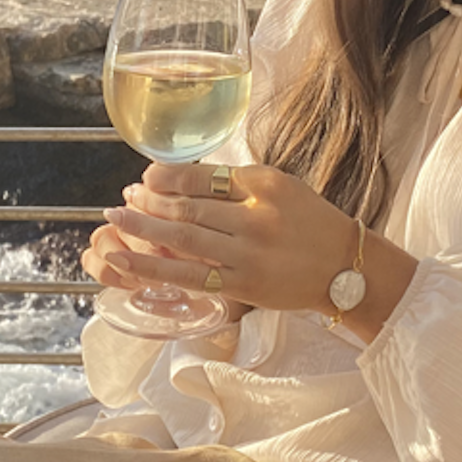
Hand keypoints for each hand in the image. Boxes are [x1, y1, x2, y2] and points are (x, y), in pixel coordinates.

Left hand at [93, 159, 363, 317]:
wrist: (346, 267)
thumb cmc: (309, 224)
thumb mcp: (280, 187)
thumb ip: (235, 184)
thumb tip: (178, 179)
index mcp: (265, 185)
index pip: (202, 176)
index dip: (165, 177)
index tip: (145, 177)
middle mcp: (256, 217)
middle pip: (189, 207)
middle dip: (149, 201)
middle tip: (124, 197)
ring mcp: (249, 254)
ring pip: (184, 239)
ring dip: (143, 228)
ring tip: (114, 219)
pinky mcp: (243, 285)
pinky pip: (191, 276)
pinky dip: (153, 267)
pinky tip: (124, 259)